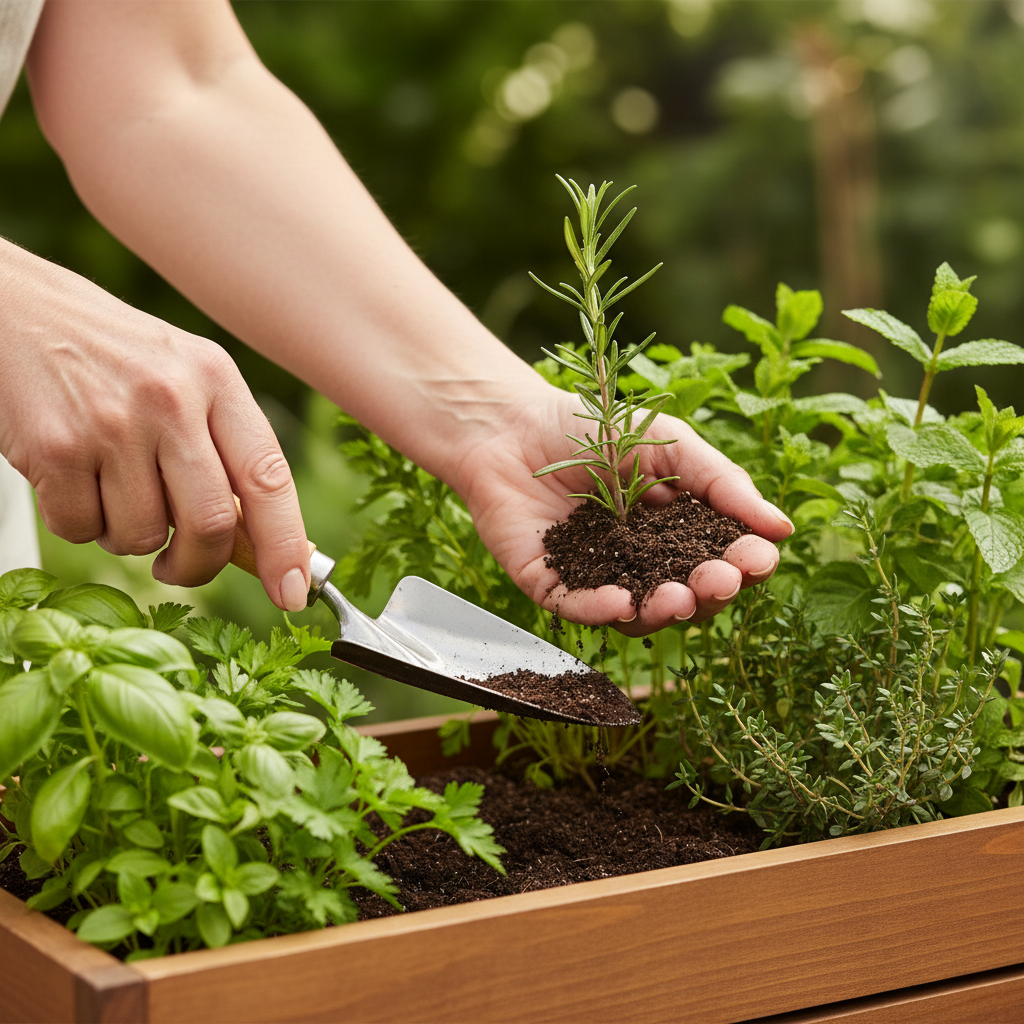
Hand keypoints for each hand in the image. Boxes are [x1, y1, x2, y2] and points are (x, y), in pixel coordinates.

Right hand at [0, 243, 310, 610]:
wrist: (16, 311)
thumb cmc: (115, 358)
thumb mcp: (187, 380)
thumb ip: (225, 451)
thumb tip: (258, 546)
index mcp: (217, 380)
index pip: (269, 477)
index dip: (285, 545)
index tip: (292, 592)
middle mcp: (171, 399)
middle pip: (211, 523)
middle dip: (198, 564)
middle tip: (179, 565)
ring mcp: (112, 423)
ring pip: (143, 536)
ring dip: (129, 537)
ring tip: (113, 490)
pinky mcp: (56, 447)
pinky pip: (81, 529)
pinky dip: (80, 525)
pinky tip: (74, 480)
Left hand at [453, 387, 792, 636]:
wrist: (512, 420)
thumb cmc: (594, 426)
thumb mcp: (671, 445)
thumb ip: (724, 484)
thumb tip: (783, 528)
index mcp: (675, 532)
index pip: (719, 559)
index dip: (742, 565)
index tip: (759, 559)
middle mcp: (639, 563)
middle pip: (685, 594)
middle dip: (709, 592)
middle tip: (722, 580)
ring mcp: (594, 577)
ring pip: (635, 614)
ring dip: (661, 611)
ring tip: (680, 598)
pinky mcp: (547, 582)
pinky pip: (575, 607)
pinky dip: (599, 610)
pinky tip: (620, 603)